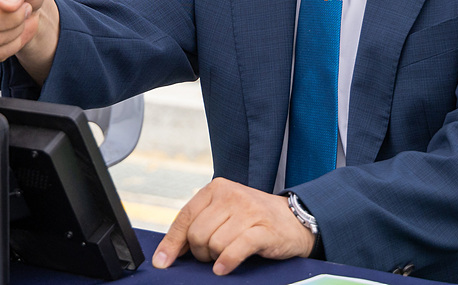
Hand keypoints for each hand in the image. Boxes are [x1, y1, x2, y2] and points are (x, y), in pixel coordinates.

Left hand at [152, 178, 314, 275]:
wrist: (295, 220)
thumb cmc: (254, 219)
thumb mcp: (224, 213)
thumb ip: (199, 224)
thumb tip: (168, 250)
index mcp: (216, 188)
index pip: (185, 217)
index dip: (171, 243)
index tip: (162, 262)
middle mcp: (231, 195)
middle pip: (197, 234)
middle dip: (200, 252)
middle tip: (212, 255)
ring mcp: (248, 210)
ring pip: (214, 243)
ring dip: (216, 257)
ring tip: (225, 256)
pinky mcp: (263, 228)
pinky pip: (235, 249)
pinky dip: (226, 262)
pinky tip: (223, 269)